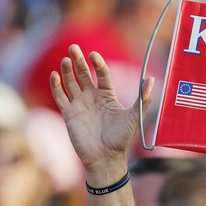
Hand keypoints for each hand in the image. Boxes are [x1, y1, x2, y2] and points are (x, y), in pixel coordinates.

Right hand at [50, 44, 153, 181]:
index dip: (97, 63)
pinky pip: (60, 97)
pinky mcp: (69, 114)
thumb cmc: (121, 138)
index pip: (101, 74)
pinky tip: (55, 75)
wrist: (106, 158)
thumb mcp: (135, 117)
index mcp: (107, 96)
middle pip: (83, 74)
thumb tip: (151, 79)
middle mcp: (92, 97)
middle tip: (74, 47)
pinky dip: (56, 86)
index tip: (93, 55)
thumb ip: (142, 99)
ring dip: (67, 71)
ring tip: (66, 60)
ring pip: (70, 82)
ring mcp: (79, 105)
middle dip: (78, 60)